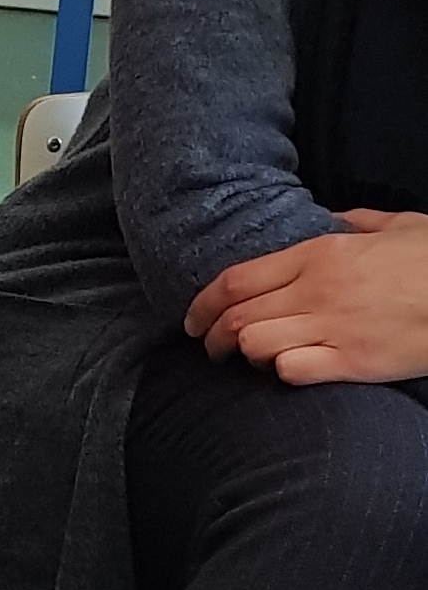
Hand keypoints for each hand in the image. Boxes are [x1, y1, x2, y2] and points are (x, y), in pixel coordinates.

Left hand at [183, 210, 427, 382]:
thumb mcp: (397, 225)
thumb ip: (356, 221)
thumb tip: (332, 217)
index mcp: (321, 254)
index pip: (238, 280)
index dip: (203, 303)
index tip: (192, 319)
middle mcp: (318, 291)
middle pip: (237, 316)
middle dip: (212, 336)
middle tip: (209, 348)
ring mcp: (334, 329)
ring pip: (256, 344)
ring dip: (244, 355)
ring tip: (248, 360)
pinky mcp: (354, 363)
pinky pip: (293, 370)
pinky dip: (280, 371)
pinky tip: (286, 368)